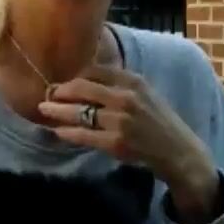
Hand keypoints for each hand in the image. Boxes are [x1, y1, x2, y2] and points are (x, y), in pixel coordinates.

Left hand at [37, 65, 221, 223]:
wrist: (179, 151)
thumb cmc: (159, 122)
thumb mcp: (145, 94)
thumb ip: (120, 86)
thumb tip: (86, 80)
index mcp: (133, 81)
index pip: (94, 71)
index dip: (74, 77)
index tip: (63, 82)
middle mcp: (126, 97)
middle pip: (82, 88)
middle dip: (61, 91)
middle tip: (47, 94)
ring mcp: (120, 121)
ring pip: (79, 112)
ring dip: (57, 111)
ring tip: (44, 110)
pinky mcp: (116, 143)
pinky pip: (84, 135)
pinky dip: (67, 133)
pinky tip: (58, 131)